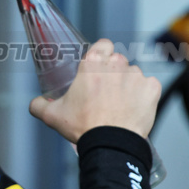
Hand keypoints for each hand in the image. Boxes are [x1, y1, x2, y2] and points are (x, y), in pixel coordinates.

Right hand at [29, 38, 160, 141]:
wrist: (111, 143)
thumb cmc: (84, 127)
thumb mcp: (53, 116)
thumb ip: (39, 105)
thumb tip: (36, 103)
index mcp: (93, 63)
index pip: (103, 45)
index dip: (102, 55)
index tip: (99, 67)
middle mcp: (116, 64)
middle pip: (118, 62)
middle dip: (114, 74)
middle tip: (106, 94)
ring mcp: (137, 75)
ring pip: (133, 75)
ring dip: (129, 86)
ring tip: (120, 105)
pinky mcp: (152, 88)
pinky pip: (149, 87)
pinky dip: (144, 96)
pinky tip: (135, 109)